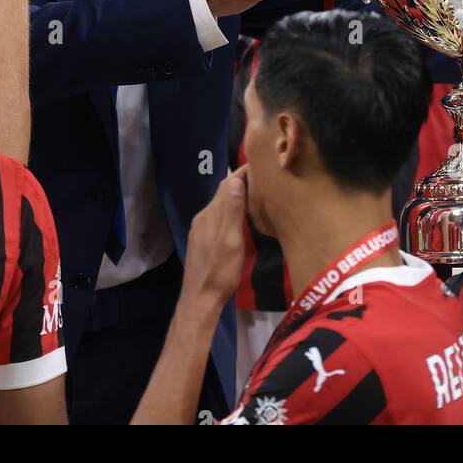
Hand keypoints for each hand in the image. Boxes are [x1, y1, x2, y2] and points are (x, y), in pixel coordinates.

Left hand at [181, 168, 248, 313]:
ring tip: (254, 193)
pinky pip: (217, 216)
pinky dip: (229, 209)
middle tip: (262, 176)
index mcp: (211, 214)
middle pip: (223, 193)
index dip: (243, 173)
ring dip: (235, 196)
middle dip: (240, 182)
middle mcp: (203, 217)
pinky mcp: (201, 239)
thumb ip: (232, 211)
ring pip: (220, 205)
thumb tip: (235, 180)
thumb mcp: (232, 241)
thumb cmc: (220, 271)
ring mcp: (200, 228)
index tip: (261, 163)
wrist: (200, 299)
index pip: (228, 185)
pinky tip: (239, 216)